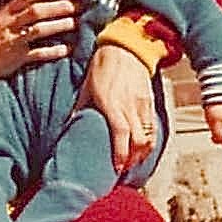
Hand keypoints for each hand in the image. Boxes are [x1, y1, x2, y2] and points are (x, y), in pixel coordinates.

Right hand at [0, 0, 75, 82]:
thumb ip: (17, 10)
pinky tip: (66, 49)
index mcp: (4, 12)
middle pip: (36, 11)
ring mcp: (13, 41)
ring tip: (77, 22)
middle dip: (59, 6)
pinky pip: (37, 54)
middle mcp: (9, 24)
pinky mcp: (16, 59)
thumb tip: (42, 0)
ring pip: (39, 30)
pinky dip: (53, 51)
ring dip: (59, 25)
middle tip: (79, 4)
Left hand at [77, 43, 154, 172]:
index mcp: (111, 103)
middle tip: (122, 172)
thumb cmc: (102, 68)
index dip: (120, 154)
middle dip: (132, 161)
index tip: (116, 169)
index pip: (121, 133)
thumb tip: (69, 127)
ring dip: (141, 155)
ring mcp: (142, 105)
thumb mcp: (86, 88)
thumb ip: (80, 109)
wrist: (125, 49)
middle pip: (138, 142)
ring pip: (148, 138)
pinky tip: (141, 150)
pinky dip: (149, 143)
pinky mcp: (150, 104)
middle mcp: (129, 106)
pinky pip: (153, 129)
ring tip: (132, 164)